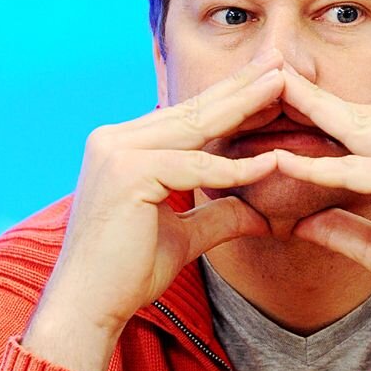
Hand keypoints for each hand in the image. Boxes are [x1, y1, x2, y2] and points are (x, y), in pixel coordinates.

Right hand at [22, 49, 285, 370]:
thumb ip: (219, 215)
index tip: (269, 82)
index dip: (230, 98)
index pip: (187, 117)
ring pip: (196, 126)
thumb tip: (261, 215)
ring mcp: (116, 151)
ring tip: (283, 83)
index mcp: (121, 145)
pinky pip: (194, 167)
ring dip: (245, 104)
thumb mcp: (184, 235)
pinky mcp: (127, 172)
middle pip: (193, 110)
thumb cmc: (127, 274)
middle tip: (282, 61)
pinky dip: (234, 168)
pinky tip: (272, 161)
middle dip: (242, 86)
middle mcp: (114, 138)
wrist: (87, 308)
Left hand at [275, 67, 370, 370]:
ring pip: (357, 131)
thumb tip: (303, 223)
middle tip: (277, 78)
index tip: (296, 102)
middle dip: (317, 98)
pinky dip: (314, 166)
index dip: (334, 112)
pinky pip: (352, 170)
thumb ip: (344, 227)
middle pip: (364, 116)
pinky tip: (281, 159)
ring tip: (273, 96)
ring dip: (311, 113)